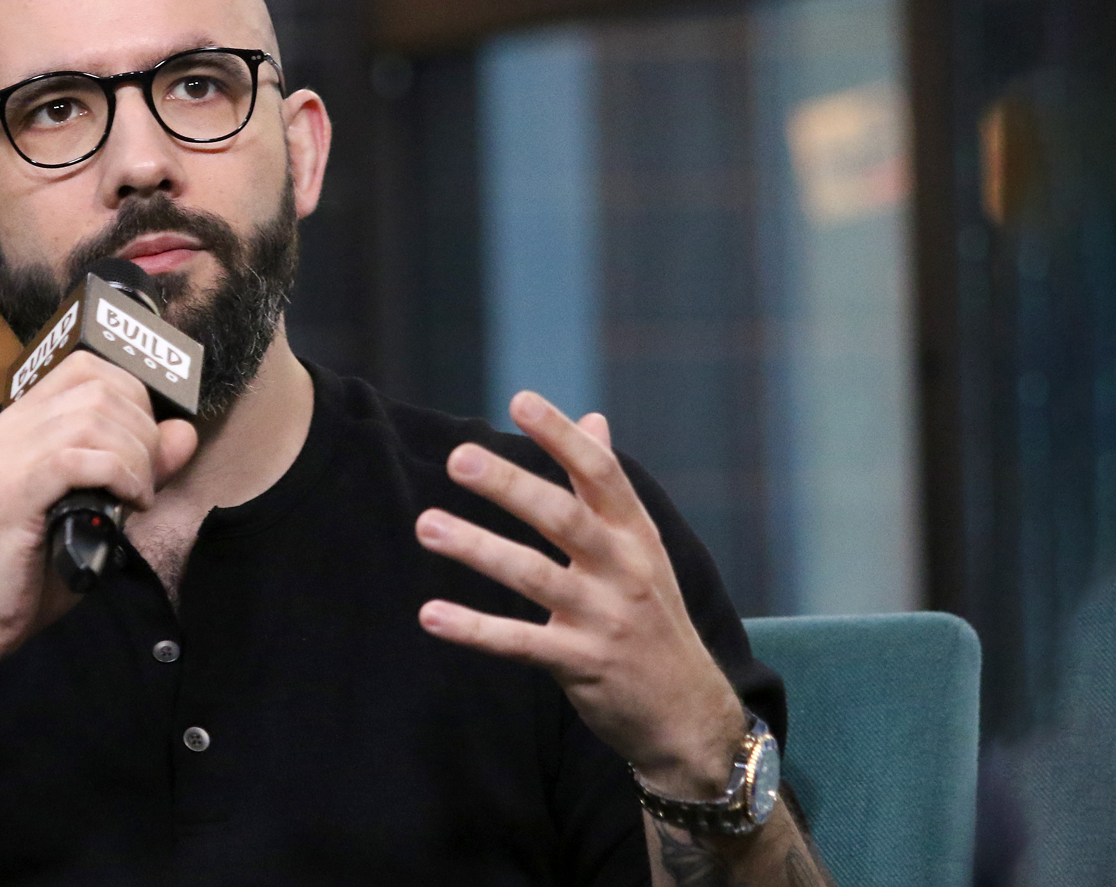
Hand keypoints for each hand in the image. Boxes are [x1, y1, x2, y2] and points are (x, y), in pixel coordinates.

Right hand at [0, 352, 197, 675]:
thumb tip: (183, 432)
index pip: (85, 367)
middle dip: (143, 428)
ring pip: (93, 417)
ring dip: (135, 455)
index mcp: (18, 425)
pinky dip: (120, 475)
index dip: (134, 395)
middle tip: (147, 478)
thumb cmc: (25, 572)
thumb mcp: (93, 511)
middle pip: (98, 386)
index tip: (150, 442)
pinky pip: (78, 458)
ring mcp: (4, 458)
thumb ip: (134, 468)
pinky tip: (129, 505)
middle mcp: (7, 430)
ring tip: (138, 496)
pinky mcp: (10, 493)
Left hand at [415, 391, 745, 798]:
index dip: (561, 436)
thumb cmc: (653, 619)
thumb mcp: (643, 549)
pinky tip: (430, 615)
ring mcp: (605, 619)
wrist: (689, 714)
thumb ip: (606, 488)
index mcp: (637, 535)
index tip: (520, 400)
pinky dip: (474, 630)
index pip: (601, 473)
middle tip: (458, 457)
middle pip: (563, 517)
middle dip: (511, 485)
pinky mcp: (582, 666)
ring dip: (477, 548)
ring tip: (426, 525)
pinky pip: (520, 644)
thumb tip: (592, 419)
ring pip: (534, 576)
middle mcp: (624, 571)